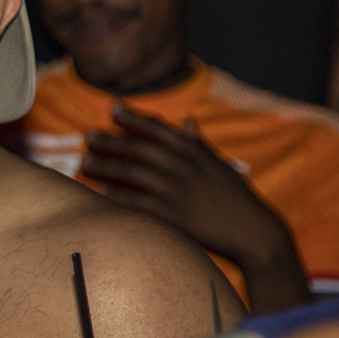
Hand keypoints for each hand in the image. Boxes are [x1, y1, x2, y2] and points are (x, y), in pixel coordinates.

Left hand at [82, 106, 309, 312]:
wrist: (253, 230)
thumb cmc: (235, 197)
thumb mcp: (218, 164)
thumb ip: (199, 143)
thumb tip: (188, 120)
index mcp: (194, 153)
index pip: (159, 129)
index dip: (134, 117)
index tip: (112, 107)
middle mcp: (184, 168)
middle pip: (140, 148)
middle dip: (112, 140)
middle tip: (88, 135)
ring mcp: (178, 191)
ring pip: (135, 173)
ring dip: (107, 166)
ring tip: (85, 162)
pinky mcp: (175, 215)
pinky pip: (139, 203)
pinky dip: (119, 197)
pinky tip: (101, 193)